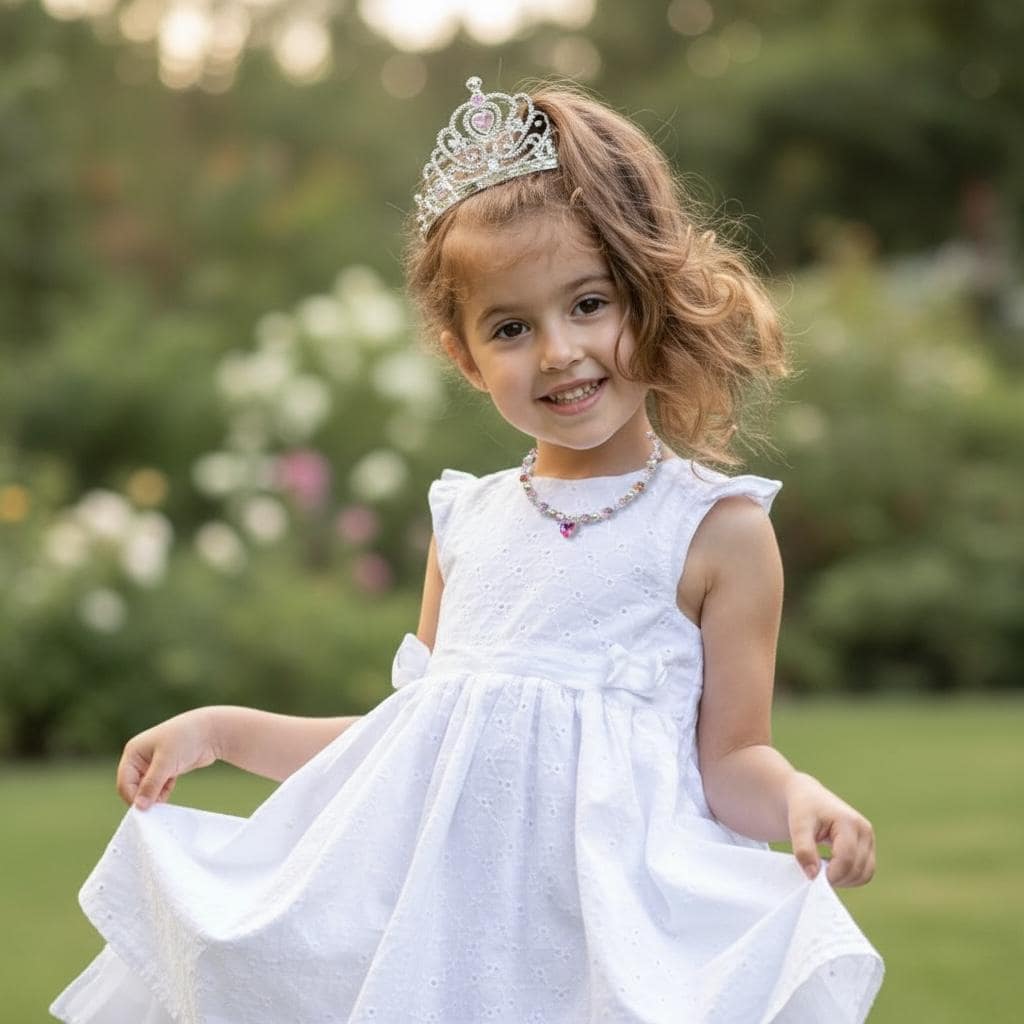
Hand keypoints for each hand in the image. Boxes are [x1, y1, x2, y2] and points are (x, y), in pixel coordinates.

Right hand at [116, 708, 218, 810]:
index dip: (133, 797)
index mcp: (133, 752)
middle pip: (134, 787)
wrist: (212, 731)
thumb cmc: (186, 739)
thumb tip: (139, 806)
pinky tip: (169, 793)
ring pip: (147, 788)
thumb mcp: (166, 762)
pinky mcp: (167, 769)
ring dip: (154, 797)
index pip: (125, 782)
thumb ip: (151, 784)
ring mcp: (154, 763)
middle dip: (144, 798)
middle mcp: (140, 757)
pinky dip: (163, 793)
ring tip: (164, 803)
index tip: (146, 810)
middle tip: (156, 809)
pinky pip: (159, 787)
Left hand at [784, 771, 875, 887]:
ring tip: (822, 869)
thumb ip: (804, 850)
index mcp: (850, 822)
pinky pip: (864, 872)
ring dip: (844, 880)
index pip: (846, 860)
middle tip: (814, 873)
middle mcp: (865, 830)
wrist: (807, 796)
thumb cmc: (802, 808)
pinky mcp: (867, 847)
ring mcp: (869, 839)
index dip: (830, 874)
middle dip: (836, 878)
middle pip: (857, 870)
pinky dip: (848, 877)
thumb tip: (813, 875)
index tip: (811, 876)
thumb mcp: (798, 825)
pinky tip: (830, 868)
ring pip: (865, 875)